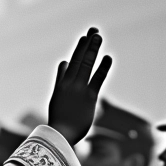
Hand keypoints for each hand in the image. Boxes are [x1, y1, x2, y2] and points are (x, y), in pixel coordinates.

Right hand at [48, 27, 111, 144]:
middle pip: (79, 59)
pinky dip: (103, 68)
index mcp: (61, 85)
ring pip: (85, 64)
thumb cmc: (59, 120)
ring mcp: (78, 89)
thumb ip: (60, 79)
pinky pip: (97, 79)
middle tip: (94, 30)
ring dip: (92, 49)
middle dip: (87, 44)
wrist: (59, 134)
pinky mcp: (88, 97)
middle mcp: (69, 83)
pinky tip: (108, 57)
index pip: (71, 63)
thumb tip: (64, 62)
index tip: (85, 38)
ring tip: (97, 36)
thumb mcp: (57, 97)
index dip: (79, 50)